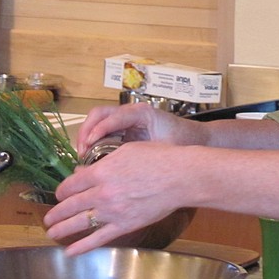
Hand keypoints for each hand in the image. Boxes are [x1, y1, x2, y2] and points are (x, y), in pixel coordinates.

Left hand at [43, 140, 193, 254]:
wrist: (179, 176)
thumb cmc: (157, 158)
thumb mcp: (126, 151)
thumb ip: (102, 163)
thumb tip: (85, 172)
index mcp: (101, 171)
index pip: (70, 184)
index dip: (61, 191)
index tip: (59, 195)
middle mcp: (102, 192)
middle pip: (70, 205)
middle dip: (56, 213)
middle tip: (48, 219)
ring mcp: (112, 211)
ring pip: (79, 223)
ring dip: (61, 229)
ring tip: (52, 233)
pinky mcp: (125, 225)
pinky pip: (98, 238)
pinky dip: (82, 246)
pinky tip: (70, 251)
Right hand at [75, 102, 205, 154]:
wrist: (197, 140)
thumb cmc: (184, 143)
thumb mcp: (165, 149)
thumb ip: (144, 155)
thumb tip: (117, 165)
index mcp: (142, 113)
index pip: (113, 116)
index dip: (98, 130)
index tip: (88, 145)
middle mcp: (132, 113)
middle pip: (99, 114)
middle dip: (87, 131)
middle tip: (82, 151)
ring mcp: (126, 120)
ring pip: (97, 122)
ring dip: (87, 136)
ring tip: (83, 156)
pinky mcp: (124, 130)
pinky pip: (103, 132)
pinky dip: (94, 142)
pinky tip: (91, 159)